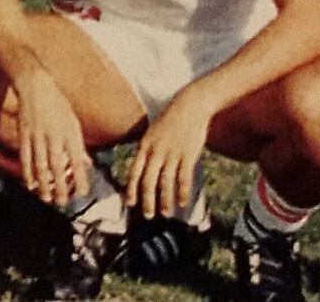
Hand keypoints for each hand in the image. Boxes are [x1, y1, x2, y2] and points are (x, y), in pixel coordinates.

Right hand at [13, 69, 93, 206]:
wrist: (35, 86)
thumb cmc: (57, 104)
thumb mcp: (73, 122)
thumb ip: (78, 145)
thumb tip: (86, 164)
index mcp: (70, 133)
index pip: (78, 160)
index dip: (81, 178)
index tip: (84, 193)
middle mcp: (54, 136)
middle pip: (58, 167)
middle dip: (61, 187)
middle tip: (63, 203)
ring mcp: (37, 135)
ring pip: (40, 165)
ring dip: (44, 184)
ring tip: (47, 199)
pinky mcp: (24, 134)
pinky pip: (25, 157)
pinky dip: (27, 173)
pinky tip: (30, 184)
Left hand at [126, 88, 214, 218]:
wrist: (190, 105)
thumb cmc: (172, 118)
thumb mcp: (152, 131)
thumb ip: (148, 148)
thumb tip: (143, 163)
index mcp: (145, 145)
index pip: (134, 171)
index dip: (131, 189)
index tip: (129, 203)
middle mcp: (156, 151)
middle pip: (148, 181)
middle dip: (146, 200)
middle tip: (147, 215)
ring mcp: (172, 154)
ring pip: (165, 182)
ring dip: (164, 200)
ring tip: (164, 214)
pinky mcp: (188, 155)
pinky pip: (183, 178)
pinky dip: (182, 192)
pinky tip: (182, 204)